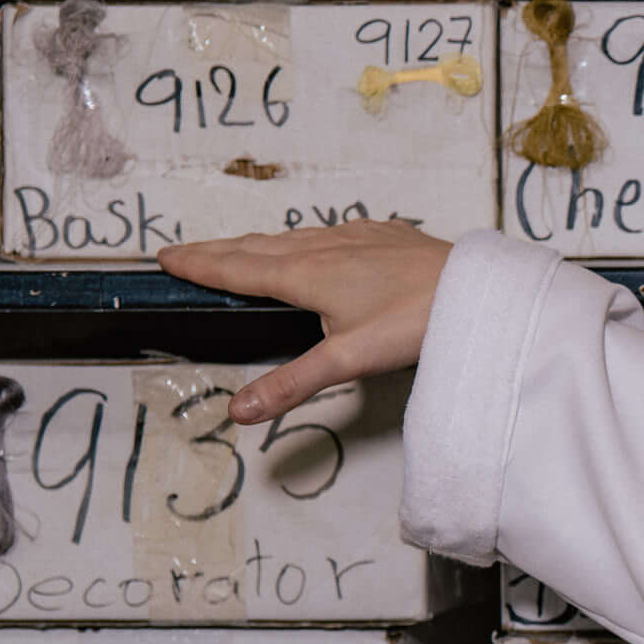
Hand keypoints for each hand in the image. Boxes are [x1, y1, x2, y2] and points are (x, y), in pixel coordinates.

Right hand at [159, 222, 452, 424]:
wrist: (477, 290)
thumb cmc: (415, 321)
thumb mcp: (348, 359)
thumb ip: (292, 384)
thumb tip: (239, 411)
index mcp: (306, 274)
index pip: (238, 269)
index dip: (200, 264)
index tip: (166, 257)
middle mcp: (325, 247)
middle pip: (259, 248)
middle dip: (219, 251)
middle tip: (185, 251)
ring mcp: (357, 237)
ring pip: (294, 237)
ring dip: (259, 244)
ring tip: (239, 249)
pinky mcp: (385, 235)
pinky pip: (331, 232)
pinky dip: (305, 238)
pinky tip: (315, 242)